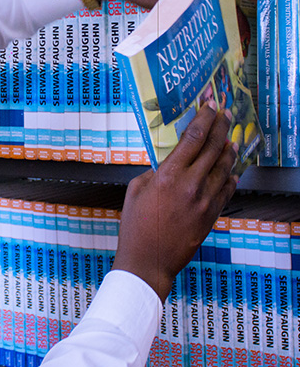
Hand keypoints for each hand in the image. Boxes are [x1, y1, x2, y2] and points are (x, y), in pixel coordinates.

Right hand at [111, 103, 237, 301]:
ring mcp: (205, 201)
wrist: (148, 260)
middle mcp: (191, 185)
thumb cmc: (135, 226)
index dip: (203, 118)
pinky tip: (230, 170)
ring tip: (230, 139)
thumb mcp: (135, 190)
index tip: (208, 107)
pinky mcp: (211, 215)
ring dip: (228, 149)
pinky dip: (230, 176)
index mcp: (168, 175)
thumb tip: (169, 163)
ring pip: (224, 167)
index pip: (193, 138)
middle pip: (213, 147)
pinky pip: (226, 190)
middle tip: (224, 115)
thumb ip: (155, 172)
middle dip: (220, 127)